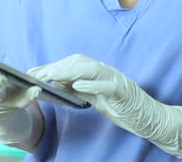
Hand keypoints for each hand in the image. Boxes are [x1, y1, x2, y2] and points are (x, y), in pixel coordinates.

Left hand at [29, 54, 181, 158]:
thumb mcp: (95, 98)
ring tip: (51, 75)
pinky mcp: (124, 92)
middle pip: (78, 61)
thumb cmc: (122, 108)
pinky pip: (107, 85)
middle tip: (36, 74)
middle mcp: (106, 71)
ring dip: (69, 71)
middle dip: (55, 66)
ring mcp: (115, 79)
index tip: (31, 73)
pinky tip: (78, 86)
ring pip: (90, 69)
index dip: (51, 66)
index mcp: (98, 72)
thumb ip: (78, 89)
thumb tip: (56, 81)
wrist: (150, 119)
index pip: (71, 64)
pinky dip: (92, 84)